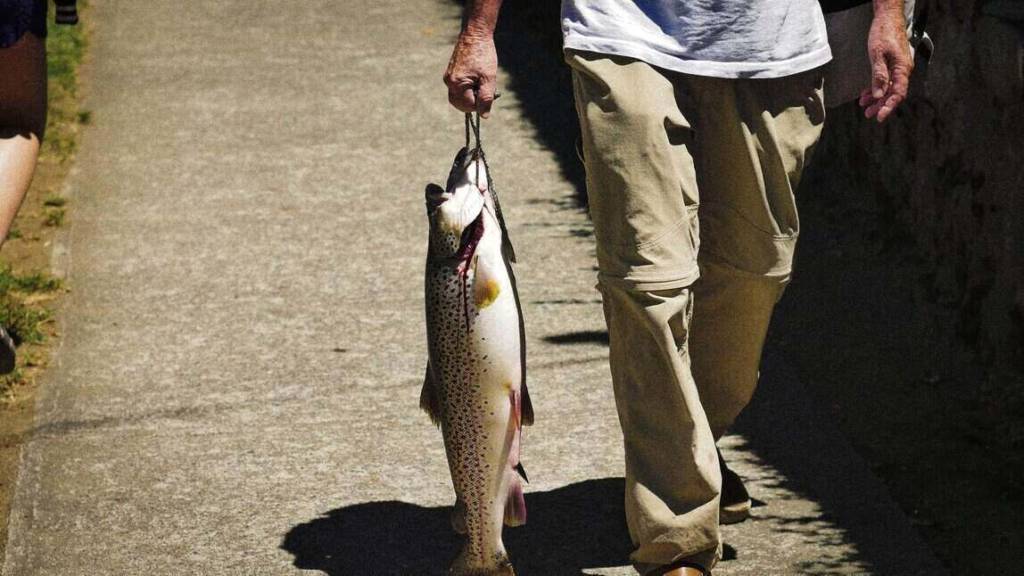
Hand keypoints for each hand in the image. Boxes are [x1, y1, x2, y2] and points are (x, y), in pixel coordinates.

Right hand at [444, 31, 497, 117]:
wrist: (475, 33)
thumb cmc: (483, 54)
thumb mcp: (489, 78)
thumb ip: (486, 98)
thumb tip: (484, 116)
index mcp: (456, 84)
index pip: (468, 106)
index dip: (480, 104)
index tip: (489, 93)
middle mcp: (449, 82)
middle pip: (460, 104)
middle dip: (474, 102)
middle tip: (485, 89)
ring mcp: (448, 77)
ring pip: (459, 97)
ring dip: (471, 96)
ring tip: (481, 82)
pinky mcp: (451, 73)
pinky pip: (458, 88)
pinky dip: (468, 89)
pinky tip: (477, 77)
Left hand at [859, 7, 912, 122]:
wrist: (888, 18)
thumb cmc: (883, 33)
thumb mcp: (878, 55)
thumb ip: (879, 75)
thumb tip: (879, 95)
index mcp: (902, 69)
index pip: (897, 93)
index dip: (888, 106)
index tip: (879, 117)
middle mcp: (903, 70)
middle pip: (893, 92)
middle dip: (880, 105)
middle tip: (868, 114)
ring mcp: (898, 67)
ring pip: (888, 87)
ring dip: (877, 97)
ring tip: (864, 106)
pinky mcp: (892, 63)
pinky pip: (886, 79)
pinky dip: (876, 87)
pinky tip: (866, 93)